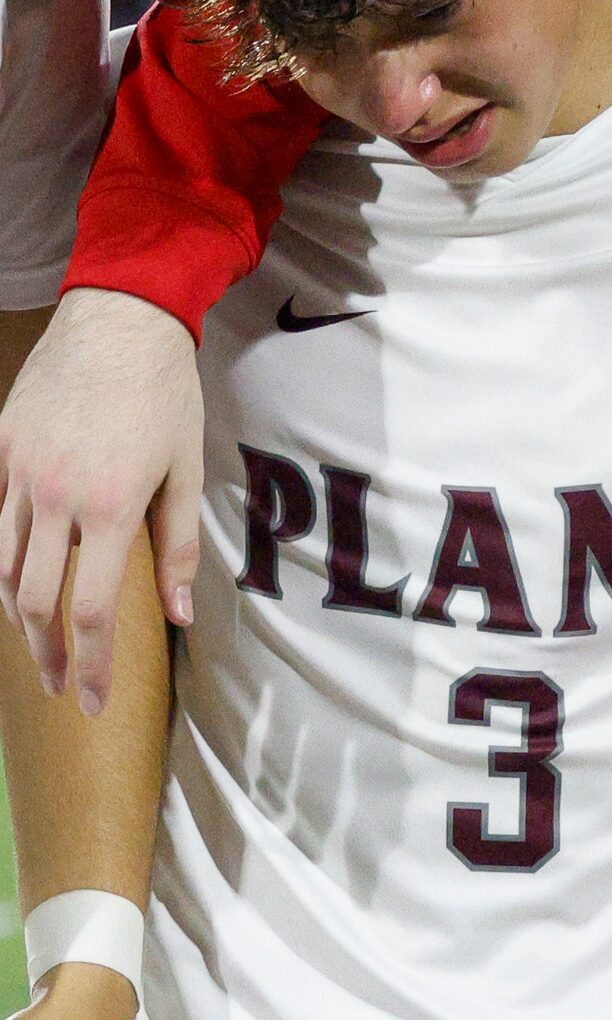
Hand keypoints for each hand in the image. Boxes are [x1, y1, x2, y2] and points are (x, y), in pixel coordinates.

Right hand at [0, 289, 204, 710]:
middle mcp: (53, 497)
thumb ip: (178, 546)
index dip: (93, 663)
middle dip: (45, 653)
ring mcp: (17, 473)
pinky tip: (12, 581)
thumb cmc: (166, 394)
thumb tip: (180, 614)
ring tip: (37, 644)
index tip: (91, 700)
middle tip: (61, 686)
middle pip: (31, 600)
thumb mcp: (187, 469)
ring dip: (15, 614)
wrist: (120, 320)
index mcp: (109, 507)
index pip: (94, 609)